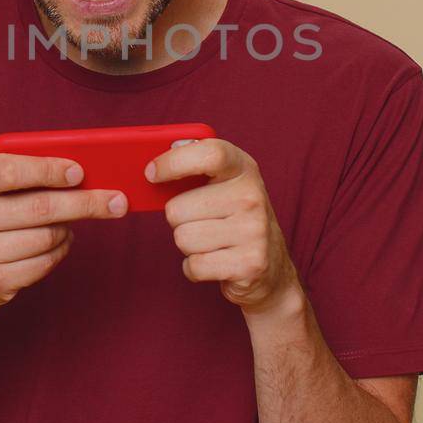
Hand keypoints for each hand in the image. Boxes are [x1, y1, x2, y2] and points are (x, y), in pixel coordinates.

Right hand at [0, 152, 128, 309]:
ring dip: (68, 229)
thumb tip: (82, 175)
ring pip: (48, 236)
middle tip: (117, 200)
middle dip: (85, 203)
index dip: (48, 170)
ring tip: (67, 222)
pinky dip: (61, 250)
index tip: (79, 172)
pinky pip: (45, 263)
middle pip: (40, 207)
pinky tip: (57, 242)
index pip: (11, 171)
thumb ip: (24, 173)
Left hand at [149, 138, 299, 314]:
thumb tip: (155, 164)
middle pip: (177, 208)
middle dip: (178, 220)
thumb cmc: (233, 219)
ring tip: (212, 242)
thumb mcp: (222, 184)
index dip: (174, 162)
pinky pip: (194, 265)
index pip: (209, 153)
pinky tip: (215, 261)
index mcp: (244, 168)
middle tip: (201, 222)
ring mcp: (254, 230)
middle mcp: (252, 196)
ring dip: (188, 245)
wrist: (271, 268)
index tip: (151, 173)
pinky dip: (195, 268)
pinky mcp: (250, 264)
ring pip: (182, 238)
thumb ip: (195, 167)